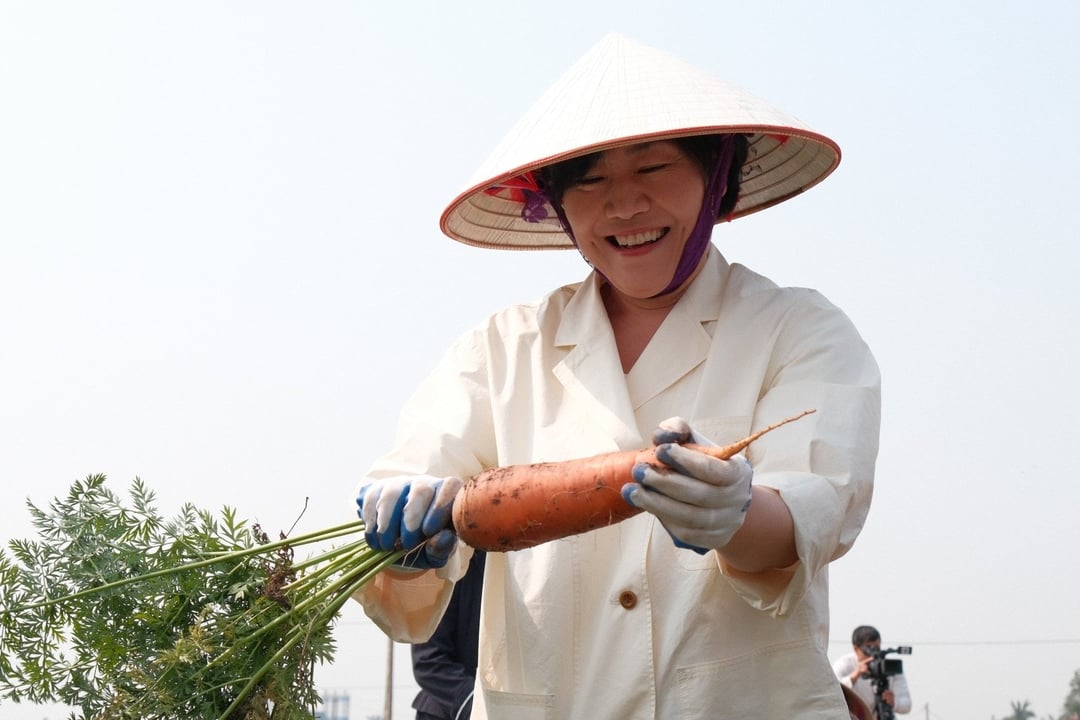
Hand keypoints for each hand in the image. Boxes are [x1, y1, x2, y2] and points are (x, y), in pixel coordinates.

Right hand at [356, 475, 461, 568]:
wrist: (401, 545)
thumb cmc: (426, 546)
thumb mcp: (436, 553)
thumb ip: (442, 548)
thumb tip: (444, 537)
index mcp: (447, 495)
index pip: (450, 487)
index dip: (439, 507)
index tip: (428, 532)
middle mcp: (425, 483)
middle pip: (420, 490)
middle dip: (411, 520)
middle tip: (406, 545)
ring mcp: (400, 483)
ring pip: (393, 493)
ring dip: (387, 522)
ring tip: (387, 546)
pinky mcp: (377, 488)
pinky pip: (372, 497)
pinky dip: (371, 521)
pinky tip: (374, 539)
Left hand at [622, 417, 752, 553]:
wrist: (722, 498)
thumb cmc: (704, 463)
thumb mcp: (695, 442)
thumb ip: (678, 430)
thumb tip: (662, 435)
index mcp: (737, 471)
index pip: (712, 469)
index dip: (685, 460)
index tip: (659, 450)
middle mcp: (737, 499)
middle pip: (698, 495)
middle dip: (664, 482)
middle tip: (637, 470)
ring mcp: (727, 523)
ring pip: (689, 518)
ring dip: (656, 504)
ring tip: (631, 490)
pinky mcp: (713, 540)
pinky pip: (686, 534)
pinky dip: (664, 519)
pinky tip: (646, 505)